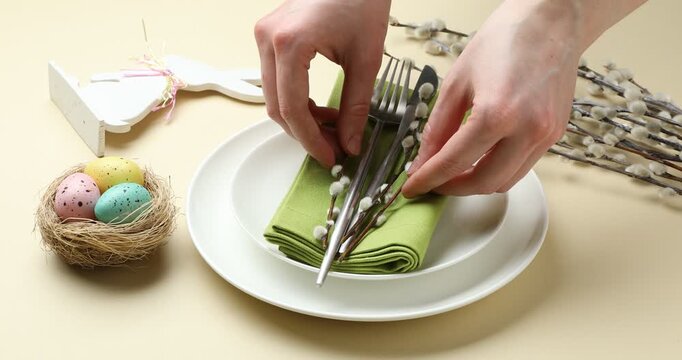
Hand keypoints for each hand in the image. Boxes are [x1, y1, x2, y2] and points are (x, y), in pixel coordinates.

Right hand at [254, 0, 390, 166]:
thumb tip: (349, 144)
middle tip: (334, 147)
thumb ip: (356, 107)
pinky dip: (296, 99)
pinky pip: (276, 80)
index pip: (292, 109)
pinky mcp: (270, 36)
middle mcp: (268, 40)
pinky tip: (321, 107)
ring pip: (274, 96)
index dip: (311, 140)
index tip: (331, 157)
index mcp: (290, 44)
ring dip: (301, 118)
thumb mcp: (366, 59)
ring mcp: (265, 36)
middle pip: (277, 106)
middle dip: (305, 133)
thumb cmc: (362, 0)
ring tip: (333, 126)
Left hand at [403, 1, 582, 196]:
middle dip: (453, 188)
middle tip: (432, 181)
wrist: (551, 21)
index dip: (428, 180)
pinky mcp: (555, 135)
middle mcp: (527, 131)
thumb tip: (424, 160)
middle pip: (484, 183)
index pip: (454, 162)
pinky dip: (498, 170)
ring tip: (454, 171)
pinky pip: (522, 167)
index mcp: (497, 114)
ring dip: (476, 183)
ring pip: (506, 181)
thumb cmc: (503, 41)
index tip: (412, 188)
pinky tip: (480, 157)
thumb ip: (438, 128)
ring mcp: (546, 135)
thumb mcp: (456, 82)